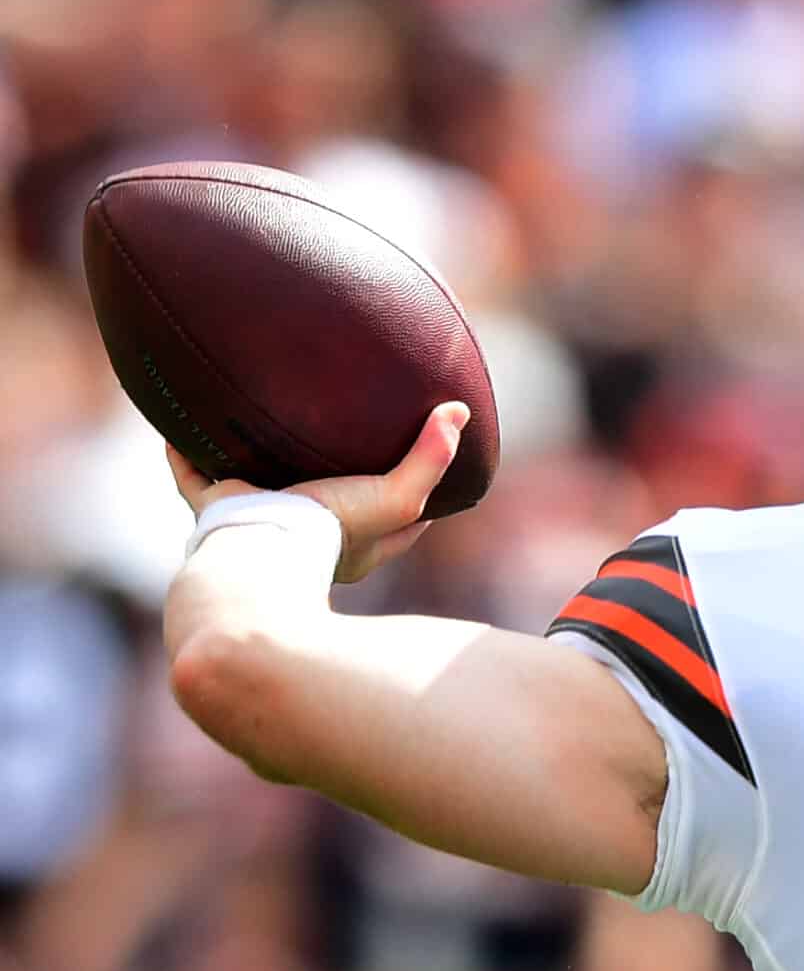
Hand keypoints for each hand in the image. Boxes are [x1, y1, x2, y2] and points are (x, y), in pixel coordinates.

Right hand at [169, 401, 466, 584]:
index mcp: (352, 544)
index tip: (419, 459)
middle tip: (336, 438)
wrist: (259, 558)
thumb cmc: (331, 536)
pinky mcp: (214, 512)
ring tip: (258, 426)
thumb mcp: (397, 500)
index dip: (408, 492)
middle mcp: (304, 539)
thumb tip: (460, 412)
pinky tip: (177, 425)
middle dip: (326, 478)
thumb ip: (430, 459)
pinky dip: (184, 455)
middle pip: (320, 503)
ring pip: (255, 490)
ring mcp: (257, 526)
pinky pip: (193, 477)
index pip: (391, 518)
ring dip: (255, 464)